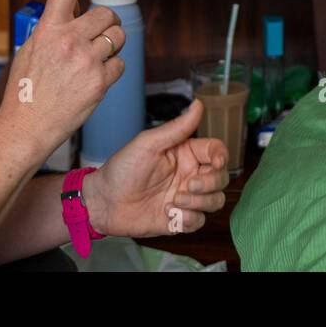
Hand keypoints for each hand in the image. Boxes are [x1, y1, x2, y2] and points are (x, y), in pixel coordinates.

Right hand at [0, 0, 128, 159]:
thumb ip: (55, 29)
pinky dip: (113, 71)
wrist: (25, 127)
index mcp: (48, 29)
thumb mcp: (32, 50)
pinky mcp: (100, 80)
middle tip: (98, 40)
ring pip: (118, 38)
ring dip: (113, 47)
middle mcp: (68, 40)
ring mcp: (86, 59)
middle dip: (108, 25)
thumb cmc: (26, 90)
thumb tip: (78, 10)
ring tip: (93, 63)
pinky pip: (121, 65)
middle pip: (107, 15)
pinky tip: (93, 82)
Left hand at [82, 100, 228, 237]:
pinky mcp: (179, 219)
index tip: (215, 163)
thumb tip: (198, 104)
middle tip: (189, 185)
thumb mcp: (148, 144)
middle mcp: (189, 175)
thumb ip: (177, 128)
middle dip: (210, 183)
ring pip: (215, 201)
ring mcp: (186, 198)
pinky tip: (169, 213)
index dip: (222, 156)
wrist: (103, 202)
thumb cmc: (122, 168)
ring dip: (200, 202)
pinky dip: (189, 219)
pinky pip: (199, 221)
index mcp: (185, 154)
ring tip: (175, 201)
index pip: (217, 151)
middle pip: (221, 178)